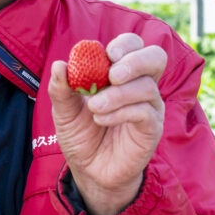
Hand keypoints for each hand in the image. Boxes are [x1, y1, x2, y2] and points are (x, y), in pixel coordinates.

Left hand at [48, 33, 166, 214]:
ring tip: (94, 108)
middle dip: (135, 61)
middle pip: (155, 57)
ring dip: (117, 95)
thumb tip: (59, 65)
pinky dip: (120, 113)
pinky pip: (144, 112)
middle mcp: (140, 84)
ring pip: (146, 87)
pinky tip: (102, 120)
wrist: (89, 169)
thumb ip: (61, 88)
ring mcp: (150, 106)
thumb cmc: (81, 134)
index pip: (132, 46)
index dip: (124, 45)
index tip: (107, 54)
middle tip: (112, 74)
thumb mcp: (64, 110)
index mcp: (120, 72)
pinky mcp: (152, 128)